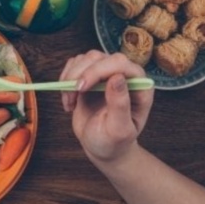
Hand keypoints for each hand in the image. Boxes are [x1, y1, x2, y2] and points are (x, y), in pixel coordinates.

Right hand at [60, 50, 153, 165]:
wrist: (102, 146)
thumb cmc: (114, 142)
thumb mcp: (119, 130)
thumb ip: (120, 104)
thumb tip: (117, 77)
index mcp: (139, 86)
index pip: (119, 63)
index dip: (98, 70)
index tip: (81, 88)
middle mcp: (124, 75)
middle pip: (98, 58)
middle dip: (80, 74)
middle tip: (71, 95)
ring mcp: (106, 73)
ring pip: (84, 58)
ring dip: (71, 78)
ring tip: (70, 101)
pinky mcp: (90, 75)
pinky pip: (74, 65)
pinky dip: (65, 80)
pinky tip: (69, 100)